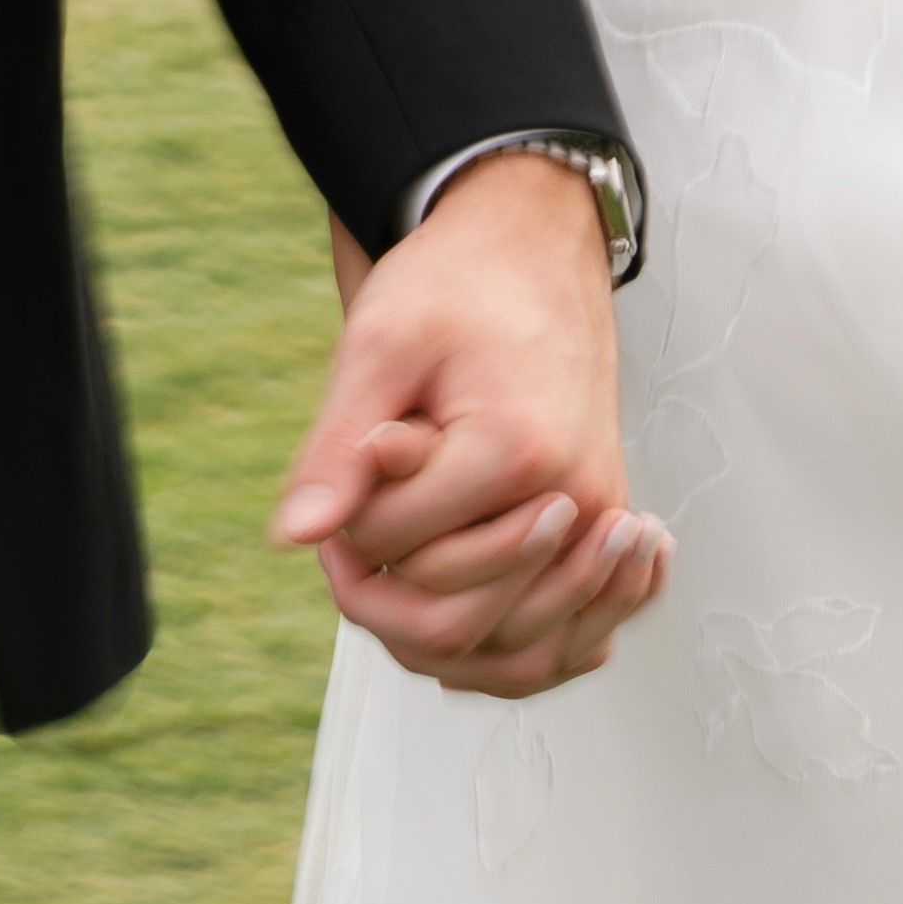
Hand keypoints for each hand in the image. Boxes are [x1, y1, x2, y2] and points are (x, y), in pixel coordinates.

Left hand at [274, 158, 670, 697]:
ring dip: (444, 637)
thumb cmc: (458, 286)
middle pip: (458, 620)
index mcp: (514, 452)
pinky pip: (569, 639)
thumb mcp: (378, 347)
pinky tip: (465, 613)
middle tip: (356, 535)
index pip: (399, 551)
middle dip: (388, 594)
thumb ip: (339, 450)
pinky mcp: (607, 531)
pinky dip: (512, 648)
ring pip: (518, 654)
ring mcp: (600, 522)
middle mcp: (575, 500)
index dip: (348, 532)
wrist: (536, 249)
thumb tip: (295, 536)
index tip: (341, 484)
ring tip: (399, 574)